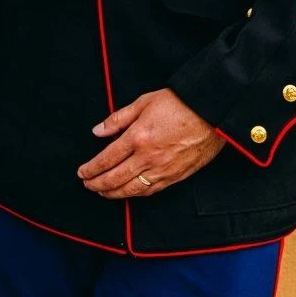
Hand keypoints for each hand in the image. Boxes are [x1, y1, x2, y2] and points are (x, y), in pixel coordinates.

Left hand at [77, 89, 223, 198]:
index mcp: (137, 137)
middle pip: (116, 178)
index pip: (106, 159)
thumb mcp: (144, 102)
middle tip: (87, 185)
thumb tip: (98, 131)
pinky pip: (152, 190)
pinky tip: (129, 193)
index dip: (91, 169)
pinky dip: (137, 194)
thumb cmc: (181, 103)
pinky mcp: (177, 175)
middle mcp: (148, 157)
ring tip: (103, 192)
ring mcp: (163, 169)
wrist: (213, 112)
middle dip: (97, 184)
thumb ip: (118, 119)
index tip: (82, 173)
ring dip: (114, 193)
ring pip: (133, 189)